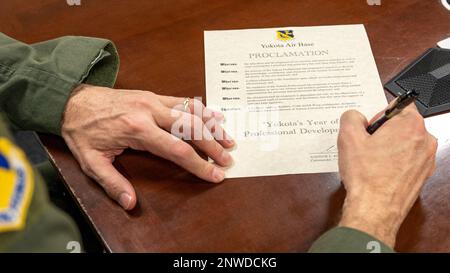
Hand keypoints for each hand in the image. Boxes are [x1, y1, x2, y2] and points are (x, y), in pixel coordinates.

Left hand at [61, 84, 233, 209]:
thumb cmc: (83, 131)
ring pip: (192, 112)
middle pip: (191, 129)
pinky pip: (183, 100)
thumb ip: (112, 182)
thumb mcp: (91, 162)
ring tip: (229, 138)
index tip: (215, 175)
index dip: (200, 165)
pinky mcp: (153, 95)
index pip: (178, 150)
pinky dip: (201, 109)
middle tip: (228, 159)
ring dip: (212, 126)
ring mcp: (153, 100)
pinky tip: (214, 115)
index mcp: (137, 129)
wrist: (72, 100)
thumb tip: (130, 203)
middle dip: (213, 146)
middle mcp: (150, 111)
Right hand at [337, 103, 436, 246]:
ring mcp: (426, 159)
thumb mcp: (348, 138)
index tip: (369, 127)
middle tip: (366, 145)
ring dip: (388, 147)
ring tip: (371, 160)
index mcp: (410, 124)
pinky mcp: (423, 174)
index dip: (379, 114)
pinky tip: (378, 171)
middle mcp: (424, 139)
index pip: (397, 104)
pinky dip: (394, 162)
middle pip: (402, 124)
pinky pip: (407, 159)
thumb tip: (355, 117)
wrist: (375, 209)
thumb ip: (351, 117)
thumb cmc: (367, 177)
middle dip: (383, 131)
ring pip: (404, 143)